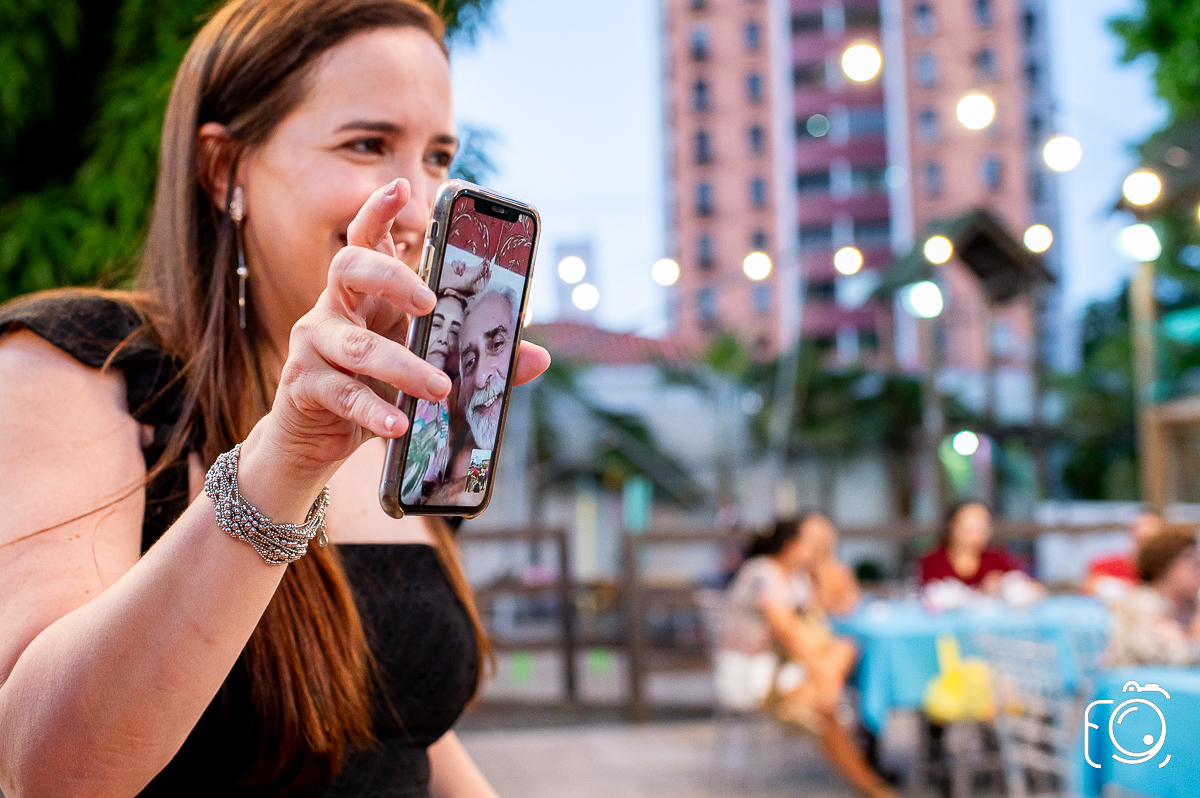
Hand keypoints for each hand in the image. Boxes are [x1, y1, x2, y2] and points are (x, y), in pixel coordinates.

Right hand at [250, 179, 549, 492]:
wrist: (317, 439)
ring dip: (404, 367)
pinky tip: (398, 425)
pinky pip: (343, 394)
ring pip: (357, 345)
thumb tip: (538, 357)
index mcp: (366, 293)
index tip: (402, 187)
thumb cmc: (377, 388)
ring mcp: (313, 344)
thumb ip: (478, 358)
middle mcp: (332, 307)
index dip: (380, 210)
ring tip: (440, 388)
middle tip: (429, 302)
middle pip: (349, 266)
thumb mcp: (426, 365)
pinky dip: (375, 411)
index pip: (367, 238)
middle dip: (392, 277)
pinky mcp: (303, 385)